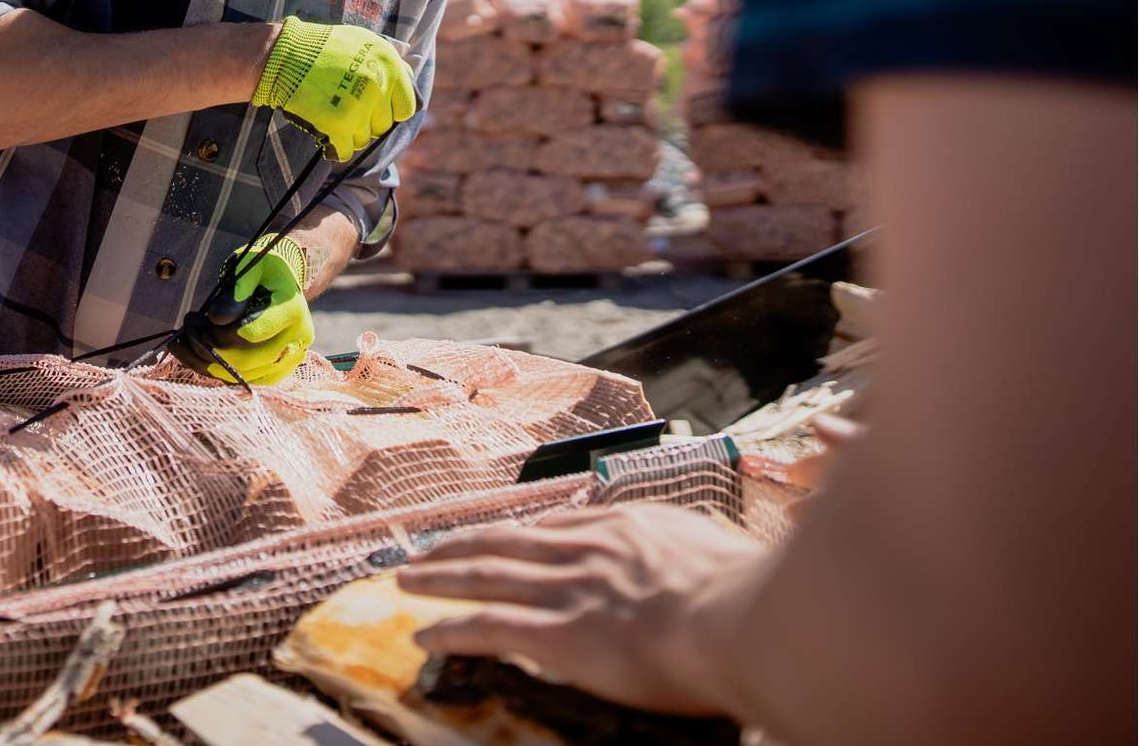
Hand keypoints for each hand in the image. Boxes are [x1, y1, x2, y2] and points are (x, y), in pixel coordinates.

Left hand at [183, 235, 314, 384]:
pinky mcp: (279, 372)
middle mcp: (297, 340)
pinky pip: (246, 381)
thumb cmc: (264, 270)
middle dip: (208, 351)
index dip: (218, 333)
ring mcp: (290, 360)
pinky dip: (218, 373)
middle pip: (247, 361)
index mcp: (292, 311)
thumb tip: (217, 319)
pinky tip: (197, 357)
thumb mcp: (250, 267)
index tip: (197, 321)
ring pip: (243, 376)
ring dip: (206, 365)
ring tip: (183, 345)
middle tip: (185, 334)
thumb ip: (235, 291)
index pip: (251, 333)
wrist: (283, 282)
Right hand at [253, 17, 416, 160]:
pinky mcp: (337, 125)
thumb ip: (389, 62)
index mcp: (389, 66)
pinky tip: (329, 138)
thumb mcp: (366, 42)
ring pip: (364, 139)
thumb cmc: (325, 47)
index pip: (406, 108)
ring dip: (350, 133)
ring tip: (335, 118)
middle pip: (383, 125)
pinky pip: (345, 150)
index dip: (391, 110)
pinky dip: (337, 148)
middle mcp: (379, 87)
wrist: (286, 54)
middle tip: (350, 111)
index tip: (377, 109)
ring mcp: (359, 108)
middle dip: (368, 122)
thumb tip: (408, 77)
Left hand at [396, 504, 764, 718]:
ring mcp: (571, 589)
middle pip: (508, 541)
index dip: (520, 533)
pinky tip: (424, 632)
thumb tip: (704, 558)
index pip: (561, 527)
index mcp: (631, 529)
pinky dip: (452, 627)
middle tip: (424, 551)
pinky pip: (491, 627)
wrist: (746, 619)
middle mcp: (590, 549)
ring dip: (440, 577)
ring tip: (405, 580)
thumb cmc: (756, 596)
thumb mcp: (724, 553)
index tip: (497, 536)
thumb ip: (697, 553)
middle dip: (461, 545)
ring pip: (487, 576)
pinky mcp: (560, 634)